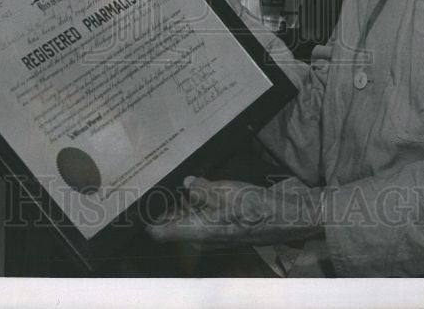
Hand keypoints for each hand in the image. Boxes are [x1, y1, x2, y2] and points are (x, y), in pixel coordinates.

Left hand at [147, 176, 322, 247]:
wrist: (282, 219)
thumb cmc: (253, 207)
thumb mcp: (224, 190)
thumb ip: (201, 189)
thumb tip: (187, 183)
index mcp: (195, 232)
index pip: (158, 232)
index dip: (148, 218)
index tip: (142, 201)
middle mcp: (199, 241)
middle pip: (171, 228)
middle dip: (165, 209)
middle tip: (159, 184)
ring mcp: (211, 240)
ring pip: (185, 226)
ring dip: (181, 209)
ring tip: (180, 185)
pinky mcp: (221, 235)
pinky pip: (199, 224)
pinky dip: (196, 211)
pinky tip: (199, 192)